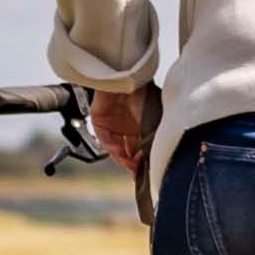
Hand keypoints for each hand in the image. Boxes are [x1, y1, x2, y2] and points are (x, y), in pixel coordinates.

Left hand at [88, 79, 158, 220]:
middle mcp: (127, 127)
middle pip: (128, 152)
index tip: (146, 176)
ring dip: (122, 158)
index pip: (141, 151)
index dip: (143, 164)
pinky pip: (105, 140)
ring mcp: (113, 125)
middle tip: (138, 173)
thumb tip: (154, 163)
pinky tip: (120, 150)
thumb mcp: (153, 124)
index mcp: (141, 127)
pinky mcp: (100, 121)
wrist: (128, 78)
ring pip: (116, 149)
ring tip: (130, 162)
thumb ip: (151, 143)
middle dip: (132, 164)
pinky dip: (112, 147)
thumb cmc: (145, 96)